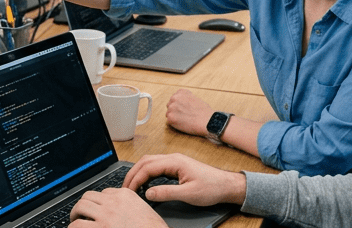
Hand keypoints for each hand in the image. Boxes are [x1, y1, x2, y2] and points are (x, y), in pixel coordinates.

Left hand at [68, 188, 166, 227]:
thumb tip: (116, 212)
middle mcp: (114, 202)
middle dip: (83, 206)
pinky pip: (78, 225)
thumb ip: (129, 207)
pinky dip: (73, 227)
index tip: (96, 211)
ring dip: (75, 215)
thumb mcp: (143, 211)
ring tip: (75, 222)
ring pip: (80, 207)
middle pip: (89, 196)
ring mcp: (106, 214)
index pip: (105, 193)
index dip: (98, 203)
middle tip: (80, 215)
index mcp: (126, 195)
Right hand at [123, 153, 246, 206]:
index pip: (147, 167)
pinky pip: (156, 166)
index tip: (129, 191)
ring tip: (132, 186)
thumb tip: (148, 193)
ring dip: (138, 172)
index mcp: (175, 161)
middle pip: (145, 162)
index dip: (135, 179)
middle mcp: (173, 158)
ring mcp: (174, 161)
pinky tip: (145, 182)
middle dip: (133, 174)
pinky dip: (146, 173)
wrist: (226, 185)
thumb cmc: (211, 187)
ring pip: (149, 162)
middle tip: (125, 188)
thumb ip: (166, 193)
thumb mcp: (188, 193)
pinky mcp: (176, 166)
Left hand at [166, 89, 216, 136]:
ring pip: (169, 114)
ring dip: (175, 117)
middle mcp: (174, 98)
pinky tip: (183, 124)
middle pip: (170, 105)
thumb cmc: (204, 111)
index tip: (184, 109)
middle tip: (184, 115)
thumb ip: (186, 99)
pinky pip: (169, 122)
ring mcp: (171, 108)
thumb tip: (181, 104)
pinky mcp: (170, 118)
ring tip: (185, 120)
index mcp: (180, 93)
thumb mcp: (195, 98)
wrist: (207, 121)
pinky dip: (175, 124)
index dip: (179, 105)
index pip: (175, 98)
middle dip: (175, 110)